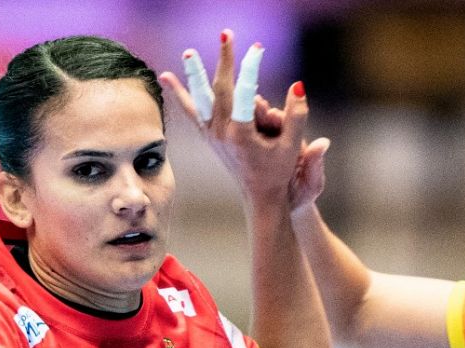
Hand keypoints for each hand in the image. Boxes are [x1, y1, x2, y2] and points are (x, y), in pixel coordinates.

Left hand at [159, 31, 319, 208]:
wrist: (260, 195)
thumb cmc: (280, 171)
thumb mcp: (292, 145)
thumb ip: (297, 115)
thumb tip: (298, 86)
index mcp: (241, 135)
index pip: (244, 93)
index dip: (251, 68)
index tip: (257, 48)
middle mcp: (222, 133)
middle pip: (220, 88)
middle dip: (225, 59)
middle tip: (227, 34)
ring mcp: (212, 134)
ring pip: (202, 97)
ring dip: (195, 73)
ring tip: (188, 53)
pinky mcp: (209, 135)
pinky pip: (192, 110)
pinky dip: (180, 94)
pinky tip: (166, 77)